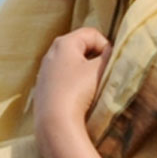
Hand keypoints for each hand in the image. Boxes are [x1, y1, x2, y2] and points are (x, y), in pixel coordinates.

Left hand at [35, 27, 111, 157]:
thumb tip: (113, 52)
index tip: (111, 65)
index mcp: (64, 43)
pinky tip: (78, 100)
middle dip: (95, 60)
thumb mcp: (99, 70)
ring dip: (85, 74)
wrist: (55, 123)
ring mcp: (44, 72)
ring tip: (92, 90)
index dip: (107, 47)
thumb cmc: (78, 91)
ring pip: (71, 66)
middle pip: (80, 48)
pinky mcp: (42, 90)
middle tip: (104, 76)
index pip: (92, 34)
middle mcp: (51, 53)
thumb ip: (109, 56)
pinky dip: (74, 86)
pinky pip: (63, 81)